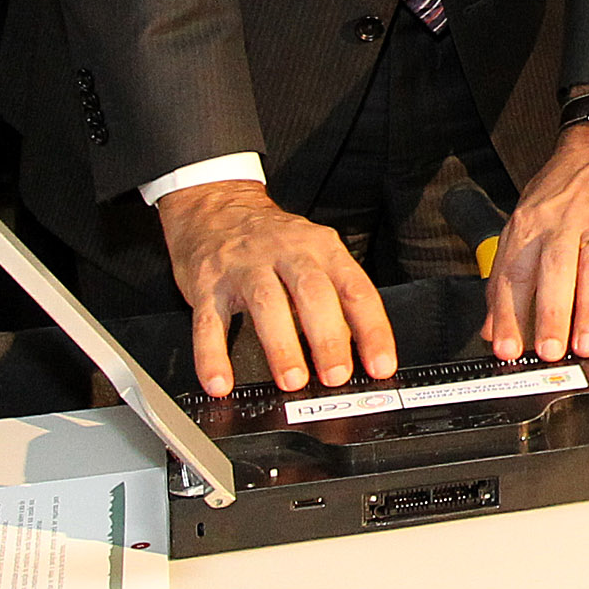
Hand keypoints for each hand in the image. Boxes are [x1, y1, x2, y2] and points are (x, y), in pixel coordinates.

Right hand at [158, 180, 396, 397]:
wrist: (216, 206)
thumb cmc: (273, 241)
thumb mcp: (314, 254)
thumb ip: (334, 296)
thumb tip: (357, 352)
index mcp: (322, 248)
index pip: (356, 290)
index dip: (372, 330)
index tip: (380, 366)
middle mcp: (286, 252)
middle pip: (313, 293)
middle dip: (328, 338)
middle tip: (335, 375)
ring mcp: (245, 266)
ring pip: (267, 303)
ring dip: (282, 345)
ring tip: (292, 380)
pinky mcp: (208, 283)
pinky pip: (209, 321)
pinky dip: (213, 355)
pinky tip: (220, 382)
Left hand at [492, 124, 588, 360]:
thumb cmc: (563, 189)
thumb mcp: (524, 222)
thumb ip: (506, 275)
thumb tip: (490, 326)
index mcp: (528, 227)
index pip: (512, 275)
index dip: (507, 315)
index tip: (506, 349)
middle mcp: (561, 226)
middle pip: (553, 273)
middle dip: (550, 316)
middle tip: (549, 352)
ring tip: (586, 345)